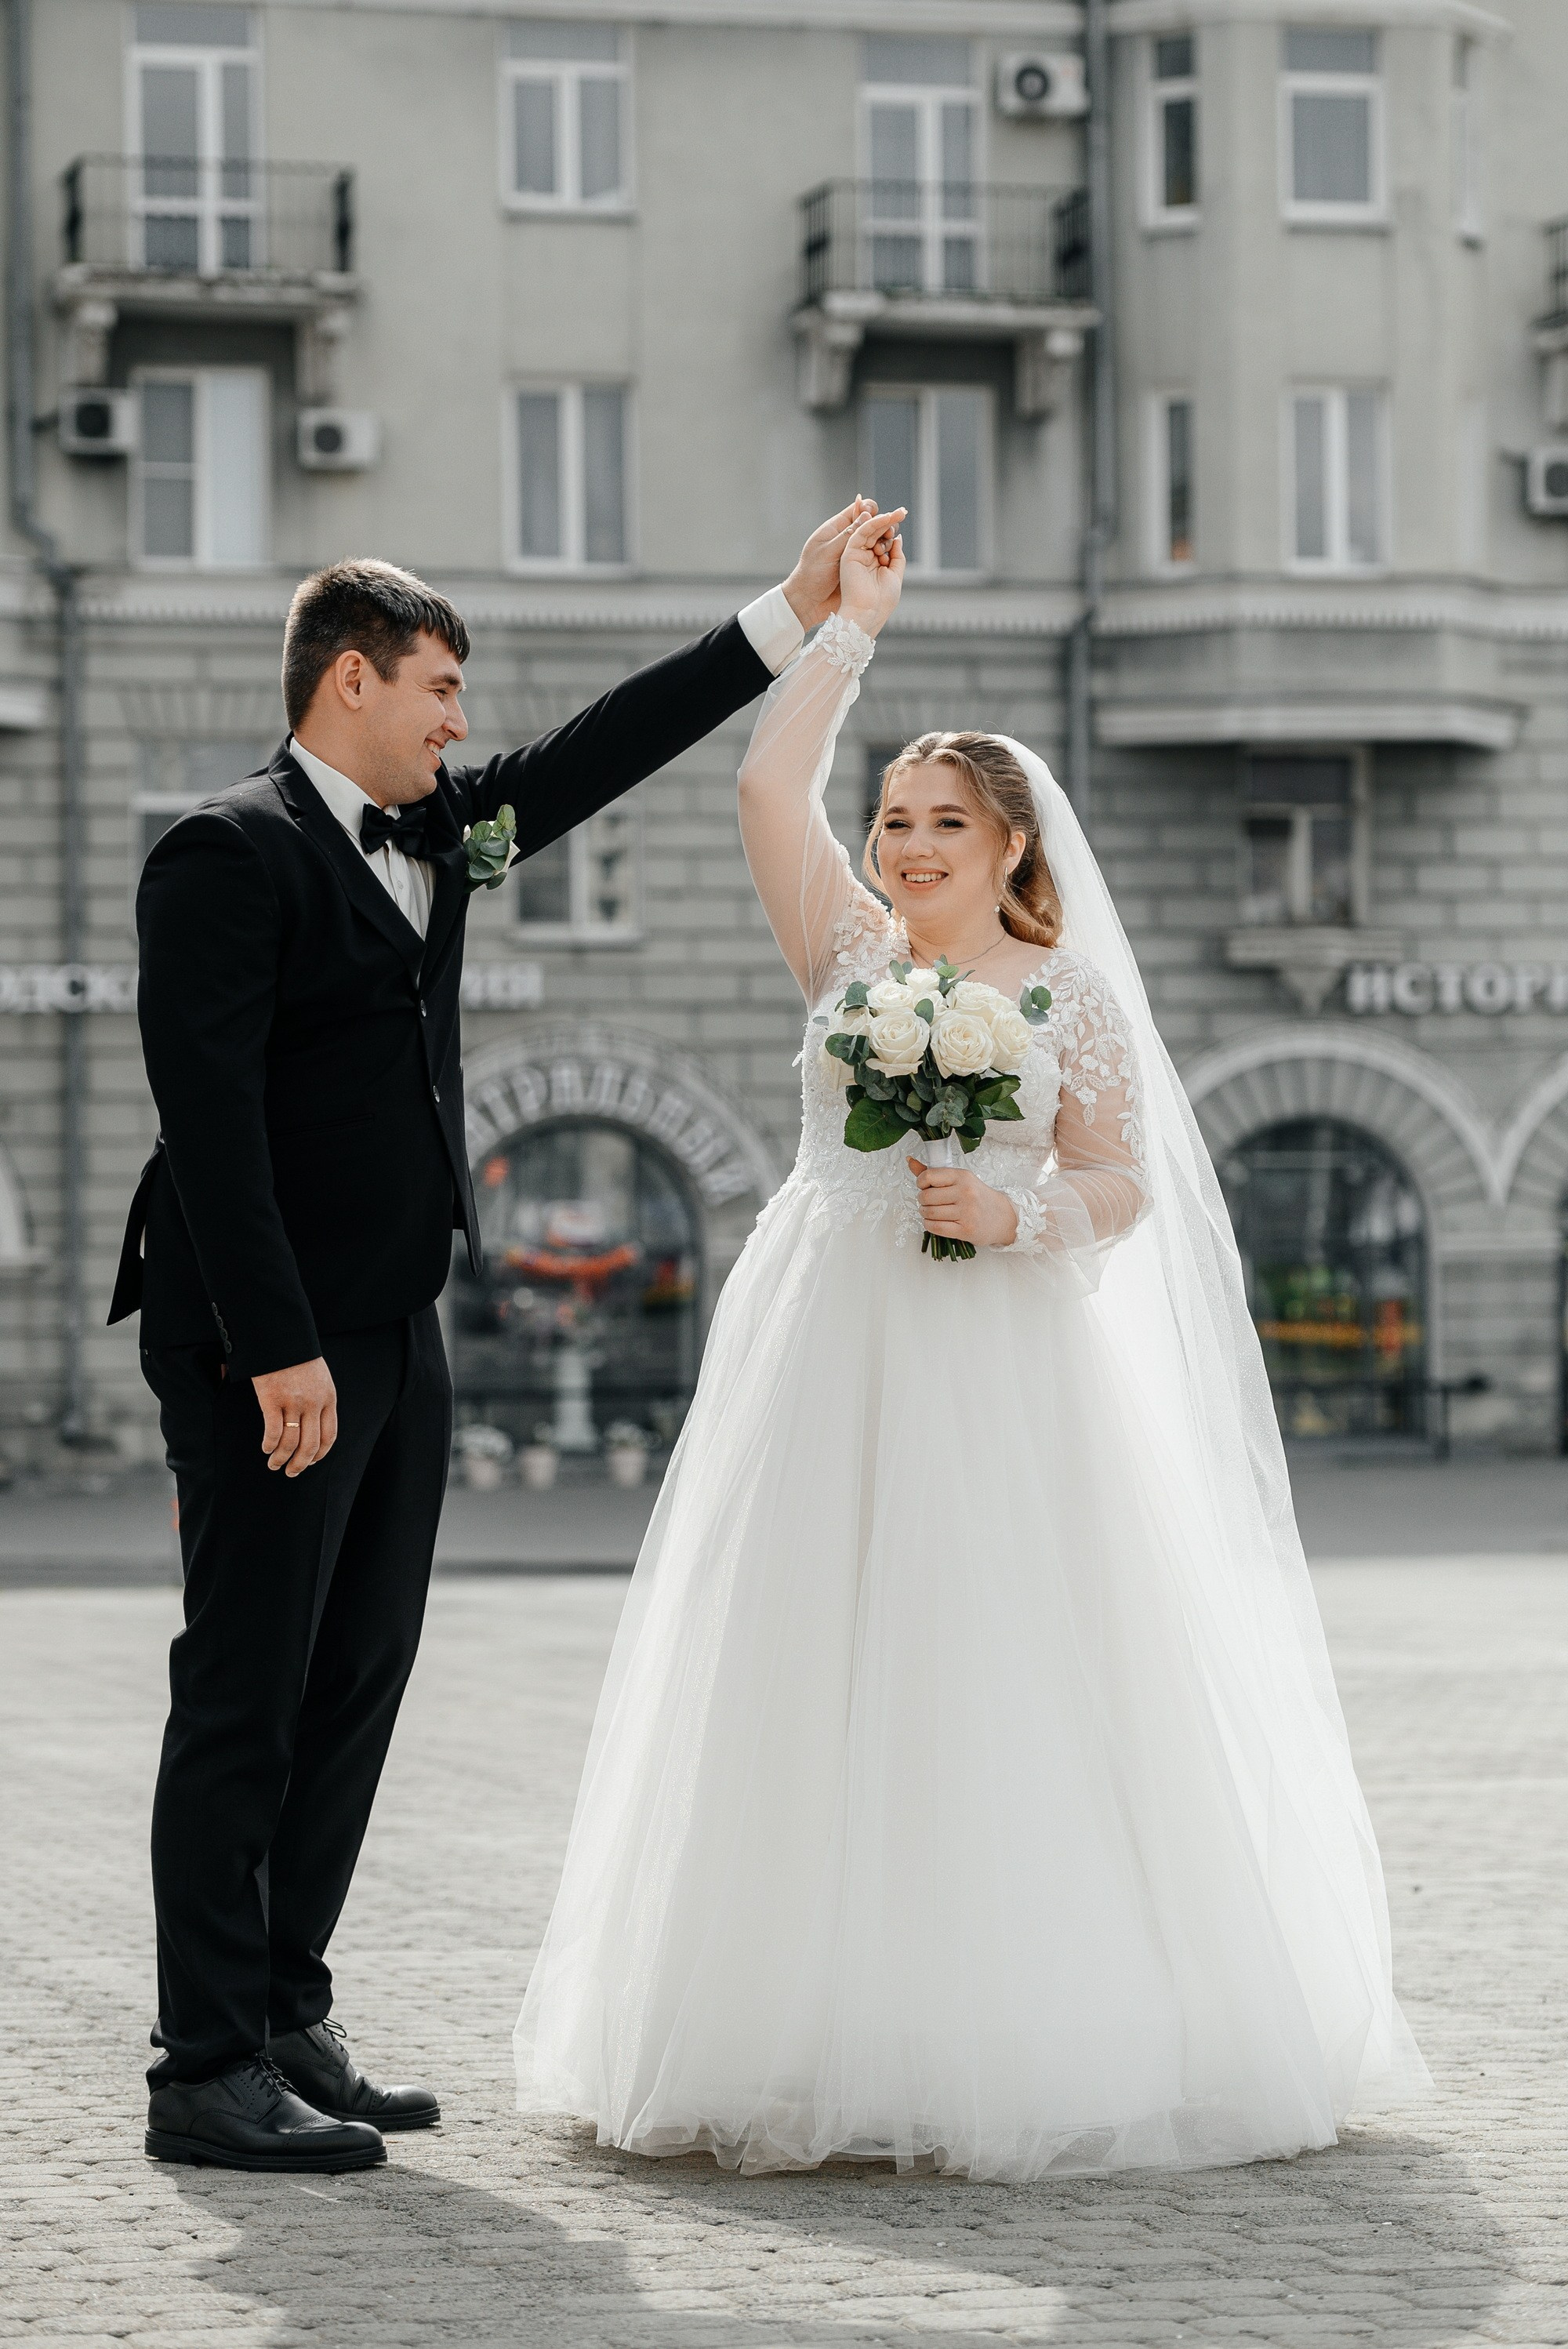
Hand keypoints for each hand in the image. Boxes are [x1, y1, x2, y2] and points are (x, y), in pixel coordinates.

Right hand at [253, 1357, 337, 1476]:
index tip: (311, 1462)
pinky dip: (270, 1445)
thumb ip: (319, 1400)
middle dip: (301, 1464)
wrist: (282, 1337)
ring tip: (274, 1465)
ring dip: (281, 1459)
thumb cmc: (298, 1357)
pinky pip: (273, 1431)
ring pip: (291, 1443)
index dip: (320, 1454)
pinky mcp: (272, 1399)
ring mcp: (293, 1402)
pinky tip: (266, 1449)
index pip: (329, 1436)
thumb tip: (313, 1426)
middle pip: (310, 1445)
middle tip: (292, 1473)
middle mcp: (314, 1403)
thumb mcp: (320, 1378)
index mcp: (328, 1398)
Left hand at [782, 496, 879, 632]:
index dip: (871, 509)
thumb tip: (867, 515)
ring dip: (886, 538)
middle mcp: (848, 537)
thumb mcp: (829, 552)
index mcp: (837, 528)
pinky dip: (885, 553)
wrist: (809, 600)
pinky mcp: (860, 565)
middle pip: (871, 523)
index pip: (858, 510)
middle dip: (884, 523)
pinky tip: (889, 556)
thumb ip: (848, 534)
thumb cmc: (812, 574)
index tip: (879, 516)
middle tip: (892, 530)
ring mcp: (855, 551)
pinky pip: (877, 555)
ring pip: (876, 538)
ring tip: (891, 543)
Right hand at [838, 506, 905, 637]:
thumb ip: (897, 556)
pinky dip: (873, 523)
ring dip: (884, 520)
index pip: (884, 542)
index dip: (893, 533)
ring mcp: (856, 555)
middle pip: (877, 535)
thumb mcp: (895, 575)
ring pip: (870, 531)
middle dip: (890, 522)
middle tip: (903, 512)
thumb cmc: (882, 601)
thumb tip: (898, 538)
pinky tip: (885, 518)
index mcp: (875, 565)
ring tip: (898, 513)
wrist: (867, 613)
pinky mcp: (849, 553)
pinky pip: (861, 532)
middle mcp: (865, 559)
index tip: (904, 523)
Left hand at [907, 1159, 1018, 1248]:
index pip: (929, 1176)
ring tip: (932, 1212)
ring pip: (929, 1213)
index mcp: (962, 1176)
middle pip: (926, 1196)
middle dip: (923, 1201)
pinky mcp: (966, 1230)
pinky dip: (929, 1225)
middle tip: (929, 1202)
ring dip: (925, 1214)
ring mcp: (967, 1212)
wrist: (1002, 1217)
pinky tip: (935, 1222)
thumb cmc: (978, 1197)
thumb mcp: (960, 1180)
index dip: (921, 1183)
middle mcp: (965, 1192)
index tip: (925, 1186)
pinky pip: (936, 1227)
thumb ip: (934, 1173)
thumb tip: (910, 1161)